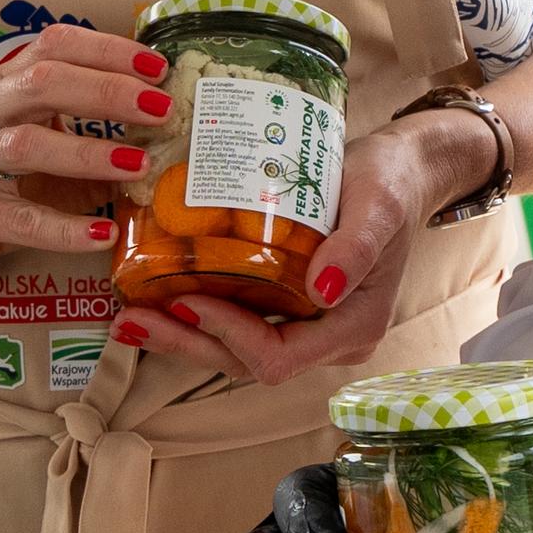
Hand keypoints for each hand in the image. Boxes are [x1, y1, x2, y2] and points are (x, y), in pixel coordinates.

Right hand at [0, 23, 163, 297]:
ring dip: (89, 152)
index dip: (106, 50)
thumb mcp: (29, 145)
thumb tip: (158, 130)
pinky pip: (20, 219)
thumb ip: (80, 132)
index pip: (52, 47)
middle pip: (43, 83)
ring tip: (138, 164)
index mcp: (2, 89)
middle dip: (107, 91)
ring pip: (27, 145)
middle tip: (160, 109)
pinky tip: (103, 234)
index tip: (156, 66)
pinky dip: (66, 228)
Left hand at [113, 104, 499, 389]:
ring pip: (236, 350)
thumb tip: (323, 290)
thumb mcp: (380, 204)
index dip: (230, 336)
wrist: (401, 171)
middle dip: (189, 343)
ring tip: (130, 316)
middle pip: (248, 362)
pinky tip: (155, 298)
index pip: (281, 356)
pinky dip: (197, 316)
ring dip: (183, 336)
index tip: (187, 300)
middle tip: (131, 319)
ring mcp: (308, 327)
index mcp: (353, 326)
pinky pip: (239, 324)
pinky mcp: (288, 307)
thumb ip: (357, 247)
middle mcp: (329, 338)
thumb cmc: (392, 183)